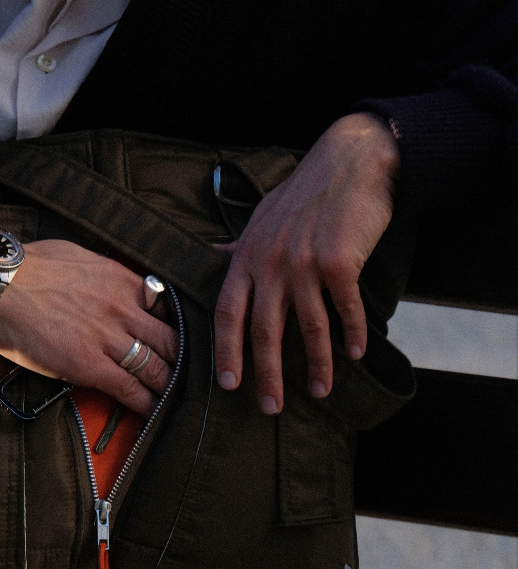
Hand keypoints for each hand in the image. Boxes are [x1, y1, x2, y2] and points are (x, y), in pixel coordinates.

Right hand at [0, 239, 178, 416]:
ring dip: (168, 385)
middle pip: (170, 340)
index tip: (181, 340)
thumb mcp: (79, 255)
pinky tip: (153, 410)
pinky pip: (128, 388)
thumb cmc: (28, 266)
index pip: (167, 308)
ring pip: (155, 367)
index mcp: (122, 280)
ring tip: (175, 398)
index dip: (177, 328)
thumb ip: (104, 272)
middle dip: (182, 361)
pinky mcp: (88, 365)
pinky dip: (145, 402)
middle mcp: (122, 309)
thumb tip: (112, 280)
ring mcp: (107, 338)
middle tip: (190, 375)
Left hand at [214, 113, 399, 412]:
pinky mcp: (340, 262)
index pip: (228, 313)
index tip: (228, 384)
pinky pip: (346, 310)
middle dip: (266, 374)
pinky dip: (352, 334)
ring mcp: (305, 263)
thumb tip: (212, 255)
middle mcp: (271, 262)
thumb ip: (238, 245)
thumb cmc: (305, 192)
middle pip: (264, 331)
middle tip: (269, 407)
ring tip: (318, 391)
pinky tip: (355, 353)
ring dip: (316, 365)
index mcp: (247, 256)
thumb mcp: (262, 217)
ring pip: (309, 328)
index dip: (226, 352)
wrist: (350, 162)